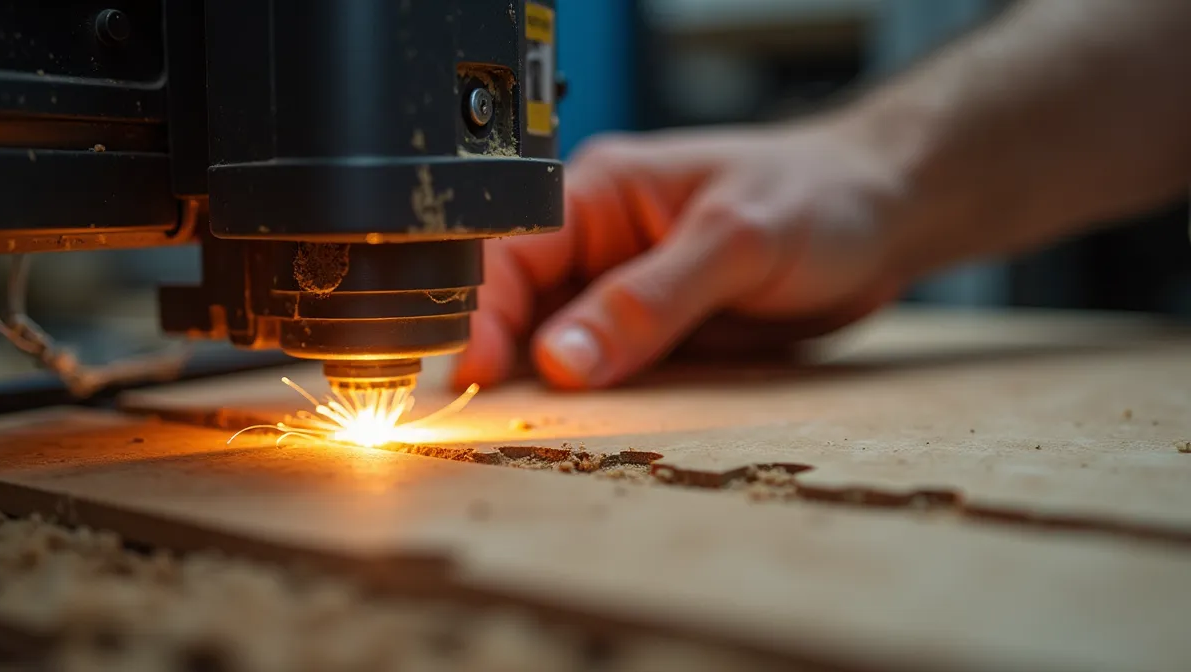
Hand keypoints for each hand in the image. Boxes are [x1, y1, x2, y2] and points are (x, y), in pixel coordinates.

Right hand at [452, 119, 918, 390]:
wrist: (882, 219)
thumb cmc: (817, 196)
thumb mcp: (734, 241)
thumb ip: (649, 299)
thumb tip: (562, 359)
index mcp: (600, 193)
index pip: (509, 250)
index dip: (482, 313)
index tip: (480, 375)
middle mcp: (599, 245)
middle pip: (519, 310)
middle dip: (506, 364)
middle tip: (501, 423)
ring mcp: (623, 295)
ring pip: (557, 351)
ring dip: (550, 393)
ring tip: (540, 435)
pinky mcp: (652, 336)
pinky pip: (607, 376)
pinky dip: (597, 406)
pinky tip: (592, 430)